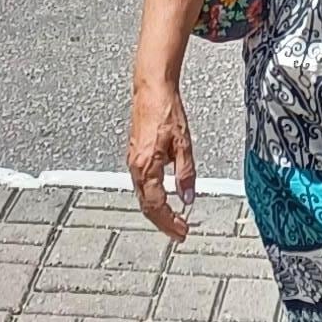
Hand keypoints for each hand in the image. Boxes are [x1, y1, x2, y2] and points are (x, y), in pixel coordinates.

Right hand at [128, 76, 195, 239]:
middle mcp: (135, 167)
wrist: (151, 89)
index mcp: (146, 167)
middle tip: (179, 232)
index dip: (170, 222)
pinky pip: (142, 184)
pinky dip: (153, 197)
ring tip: (174, 220)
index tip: (182, 231)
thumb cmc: (166, 111)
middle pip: (147, 206)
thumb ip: (186, 173)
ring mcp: (133, 161)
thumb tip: (188, 197)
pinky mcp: (135, 155)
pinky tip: (163, 197)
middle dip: (163, 222)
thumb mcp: (183, 143)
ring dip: (158, 211)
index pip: (157, 206)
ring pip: (143, 196)